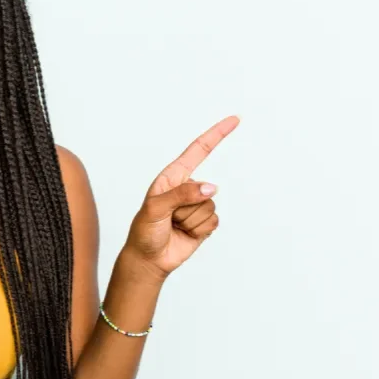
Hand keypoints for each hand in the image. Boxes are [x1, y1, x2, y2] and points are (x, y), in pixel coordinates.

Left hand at [121, 115, 239, 281]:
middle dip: (187, 207)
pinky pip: (214, 222)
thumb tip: (211, 188)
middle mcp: (187, 188)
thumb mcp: (155, 209)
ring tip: (175, 226)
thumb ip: (182, 195)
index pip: (198, 150)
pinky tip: (185, 233)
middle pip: (206, 190)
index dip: (216, 134)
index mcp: (172, 177)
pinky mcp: (204, 222)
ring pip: (210, 207)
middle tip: (169, 218)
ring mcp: (197, 205)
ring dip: (191, 221)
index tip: (234, 120)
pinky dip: (199, 230)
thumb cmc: (145, 231)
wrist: (148, 259)